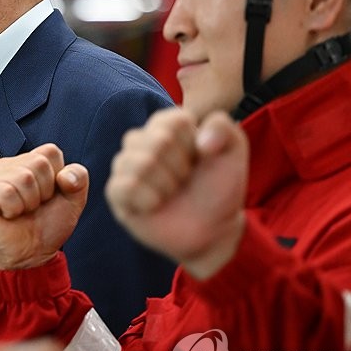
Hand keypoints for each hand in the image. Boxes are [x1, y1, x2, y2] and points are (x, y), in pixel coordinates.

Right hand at [0, 143, 88, 270]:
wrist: (31, 255)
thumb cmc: (46, 227)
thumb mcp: (73, 201)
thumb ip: (79, 179)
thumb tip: (65, 175)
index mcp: (29, 162)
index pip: (50, 152)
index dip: (56, 178)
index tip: (49, 195)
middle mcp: (8, 166)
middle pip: (38, 163)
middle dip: (44, 192)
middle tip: (34, 206)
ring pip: (23, 177)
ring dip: (29, 202)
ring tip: (22, 211)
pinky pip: (6, 192)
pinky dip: (14, 209)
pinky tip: (9, 215)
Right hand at [106, 109, 247, 279]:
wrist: (212, 229)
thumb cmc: (218, 187)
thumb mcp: (233, 151)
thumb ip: (223, 127)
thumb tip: (200, 141)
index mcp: (166, 125)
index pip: (174, 121)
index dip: (192, 145)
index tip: (200, 158)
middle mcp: (142, 141)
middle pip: (157, 142)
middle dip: (181, 167)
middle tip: (185, 180)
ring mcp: (126, 166)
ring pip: (138, 163)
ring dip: (166, 185)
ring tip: (171, 193)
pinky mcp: (117, 193)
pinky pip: (122, 187)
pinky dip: (147, 199)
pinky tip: (155, 205)